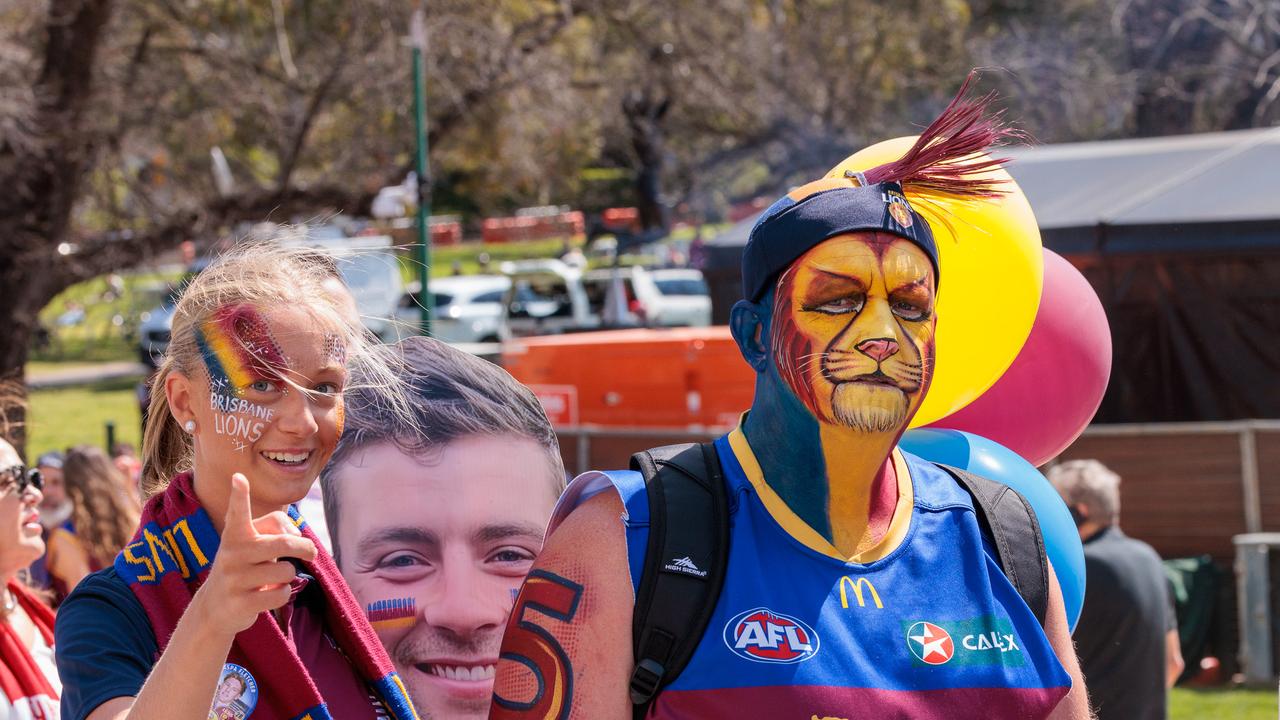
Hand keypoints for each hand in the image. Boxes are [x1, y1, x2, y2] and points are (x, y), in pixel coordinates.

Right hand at [193, 473, 317, 636]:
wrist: (214, 607)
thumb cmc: (244, 566)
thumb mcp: (252, 544)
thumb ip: (275, 529)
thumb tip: (297, 535)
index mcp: (235, 534)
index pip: (238, 512)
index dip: (239, 495)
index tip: (239, 477)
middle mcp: (231, 553)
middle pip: (283, 543)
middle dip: (304, 547)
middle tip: (312, 552)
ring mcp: (234, 579)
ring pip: (286, 570)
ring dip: (289, 575)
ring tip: (271, 578)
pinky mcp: (241, 603)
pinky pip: (281, 593)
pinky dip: (283, 594)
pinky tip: (267, 595)